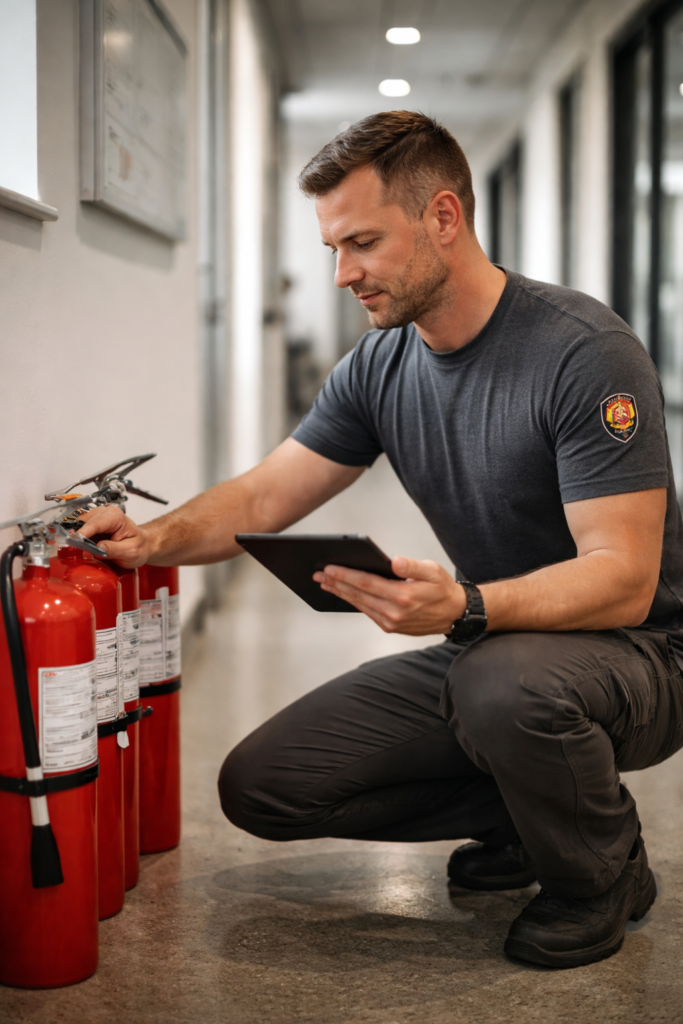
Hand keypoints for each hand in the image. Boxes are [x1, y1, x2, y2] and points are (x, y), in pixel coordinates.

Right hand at [76, 506, 153, 567]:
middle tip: (79, 551)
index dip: (83, 533)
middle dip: (78, 536)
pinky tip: (85, 547)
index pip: (94, 523)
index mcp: (115, 516)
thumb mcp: (131, 552)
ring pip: (78, 525)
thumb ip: (114, 549)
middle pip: (83, 522)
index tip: (74, 544)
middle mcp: (105, 512)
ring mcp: (97, 517)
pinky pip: (80, 530)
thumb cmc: (139, 546)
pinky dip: (80, 539)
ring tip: (83, 550)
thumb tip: (97, 548)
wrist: (142, 545)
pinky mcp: (93, 524)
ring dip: (78, 538)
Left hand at [313, 556, 466, 635]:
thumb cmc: (442, 588)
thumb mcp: (433, 571)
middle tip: (318, 574)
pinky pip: (367, 612)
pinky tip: (343, 593)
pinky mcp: (390, 627)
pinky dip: (353, 602)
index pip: (367, 583)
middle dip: (336, 583)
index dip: (346, 575)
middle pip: (358, 595)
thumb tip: (394, 562)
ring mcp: (391, 622)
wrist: (454, 614)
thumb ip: (413, 566)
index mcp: (403, 596)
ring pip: (359, 605)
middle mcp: (394, 612)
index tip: (329, 568)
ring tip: (325, 583)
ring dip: (341, 593)